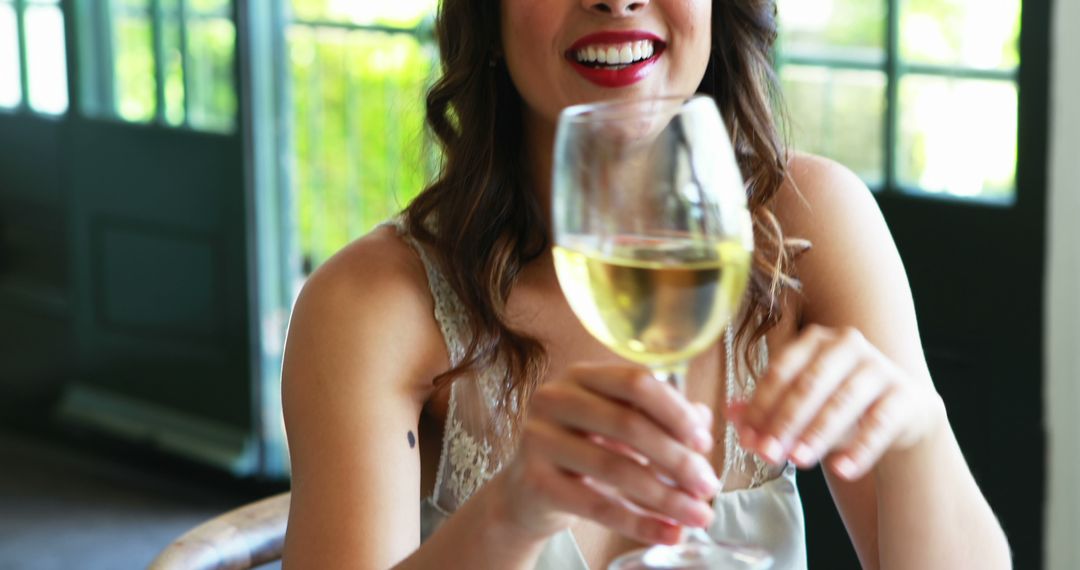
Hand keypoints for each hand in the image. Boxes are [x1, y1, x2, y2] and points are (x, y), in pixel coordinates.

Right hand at [490, 364, 720, 546]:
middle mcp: (555, 398)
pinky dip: (639, 523)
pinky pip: (597, 506)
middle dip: (678, 459)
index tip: (704, 443)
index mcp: (582, 376)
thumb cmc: (582, 450)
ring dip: (666, 496)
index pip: (636, 383)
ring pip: (616, 468)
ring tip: (699, 515)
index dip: (676, 412)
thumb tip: (704, 421)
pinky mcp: (536, 482)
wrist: (528, 491)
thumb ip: (661, 418)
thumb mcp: (620, 427)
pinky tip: (669, 533)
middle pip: (629, 424)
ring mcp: (540, 439)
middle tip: (708, 486)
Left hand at [732, 324, 945, 480]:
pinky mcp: (904, 395)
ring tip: (798, 462)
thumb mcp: (800, 405)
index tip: (747, 438)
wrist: (899, 412)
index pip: (780, 371)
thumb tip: (730, 413)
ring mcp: (878, 367)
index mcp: (814, 340)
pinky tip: (842, 470)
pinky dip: (860, 448)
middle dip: (785, 421)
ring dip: (817, 433)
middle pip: (809, 384)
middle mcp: (846, 345)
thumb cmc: (837, 404)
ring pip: (842, 402)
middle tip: (768, 454)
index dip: (761, 406)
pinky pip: (880, 423)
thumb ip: (765, 409)